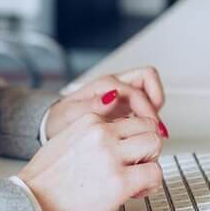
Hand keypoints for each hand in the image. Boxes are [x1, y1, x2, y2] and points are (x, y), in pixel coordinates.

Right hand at [16, 114, 163, 210]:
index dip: (132, 138)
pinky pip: (155, 173)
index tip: (126, 155)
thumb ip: (91, 136)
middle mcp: (102, 133)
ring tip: (137, 179)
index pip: (129, 119)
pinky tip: (136, 193)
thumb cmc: (43, 182)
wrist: (31, 204)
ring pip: (155, 143)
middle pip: (147, 126)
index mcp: (89, 120)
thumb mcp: (65, 141)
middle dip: (146, 147)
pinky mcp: (120, 181)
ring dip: (151, 162)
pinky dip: (151, 184)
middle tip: (137, 166)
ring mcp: (112, 156)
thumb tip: (114, 145)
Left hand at [44, 67, 167, 140]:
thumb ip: (91, 106)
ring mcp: (120, 94)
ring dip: (154, 107)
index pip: (136, 89)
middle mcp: (114, 86)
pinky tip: (143, 132)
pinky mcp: (122, 104)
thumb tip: (111, 97)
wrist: (53, 126)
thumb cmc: (61, 121)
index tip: (150, 129)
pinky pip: (143, 102)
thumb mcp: (71, 116)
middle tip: (155, 125)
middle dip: (156, 99)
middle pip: (148, 77)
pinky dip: (148, 115)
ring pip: (148, 88)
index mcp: (104, 86)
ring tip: (151, 129)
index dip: (147, 109)